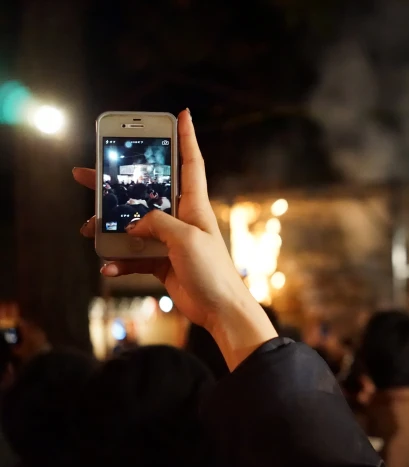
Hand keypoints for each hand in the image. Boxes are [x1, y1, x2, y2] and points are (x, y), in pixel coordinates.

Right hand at [74, 109, 276, 368]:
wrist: (221, 310)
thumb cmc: (213, 271)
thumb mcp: (186, 239)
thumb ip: (158, 223)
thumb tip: (134, 224)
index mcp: (195, 205)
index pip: (191, 163)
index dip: (187, 138)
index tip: (182, 115)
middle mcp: (182, 219)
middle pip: (147, 193)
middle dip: (119, 182)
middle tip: (89, 171)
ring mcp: (170, 241)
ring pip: (134, 226)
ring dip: (111, 227)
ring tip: (88, 226)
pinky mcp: (163, 263)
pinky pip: (134, 257)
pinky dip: (119, 262)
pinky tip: (107, 267)